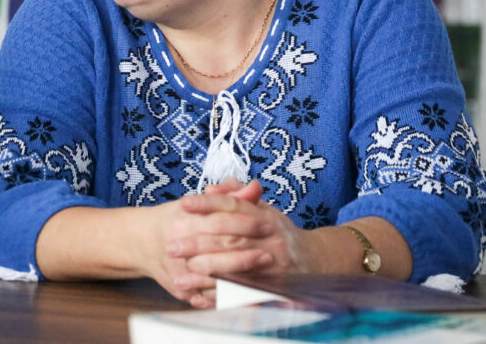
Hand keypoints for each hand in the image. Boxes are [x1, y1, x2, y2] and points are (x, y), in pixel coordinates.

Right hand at [144, 195, 273, 307]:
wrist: (144, 242)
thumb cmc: (177, 218)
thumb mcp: (199, 202)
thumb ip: (230, 196)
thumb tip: (255, 188)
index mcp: (182, 221)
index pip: (219, 222)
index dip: (245, 223)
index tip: (268, 225)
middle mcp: (177, 247)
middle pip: (218, 250)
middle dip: (246, 253)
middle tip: (270, 255)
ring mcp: (178, 272)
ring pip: (215, 278)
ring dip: (241, 278)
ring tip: (264, 277)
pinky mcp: (181, 290)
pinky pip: (209, 296)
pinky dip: (228, 296)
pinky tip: (247, 294)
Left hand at [169, 180, 313, 306]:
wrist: (312, 261)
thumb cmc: (278, 232)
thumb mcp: (263, 209)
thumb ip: (236, 196)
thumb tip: (209, 188)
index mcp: (267, 218)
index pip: (234, 207)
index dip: (209, 204)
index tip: (184, 203)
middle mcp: (271, 241)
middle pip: (231, 240)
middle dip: (199, 244)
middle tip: (172, 246)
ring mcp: (273, 267)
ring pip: (234, 270)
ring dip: (205, 275)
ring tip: (180, 276)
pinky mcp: (272, 289)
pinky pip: (242, 294)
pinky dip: (219, 297)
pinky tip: (199, 296)